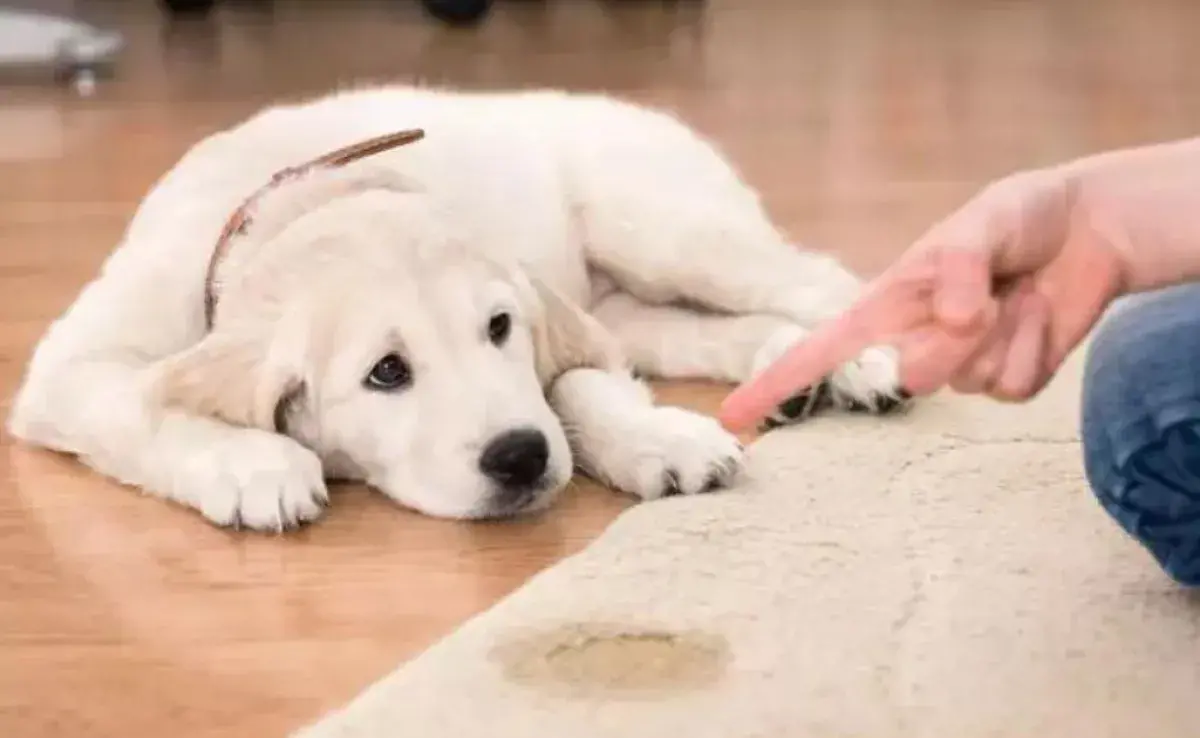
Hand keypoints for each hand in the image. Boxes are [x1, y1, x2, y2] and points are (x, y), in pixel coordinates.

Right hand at [719, 167, 1127, 431]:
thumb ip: (958, 266)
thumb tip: (952, 319)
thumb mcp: (983, 220)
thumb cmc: (1019, 217)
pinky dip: (1036, 346)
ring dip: (1005, 334)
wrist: (1090, 230)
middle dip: (951, 343)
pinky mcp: (1009, 379)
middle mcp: (917, 339)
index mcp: (888, 304)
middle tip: (988, 297)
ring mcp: (962, 365)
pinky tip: (1042, 313)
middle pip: (911, 378)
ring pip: (969, 383)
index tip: (734, 417)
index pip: (820, 351)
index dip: (775, 383)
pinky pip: (1014, 388)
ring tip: (1020, 292)